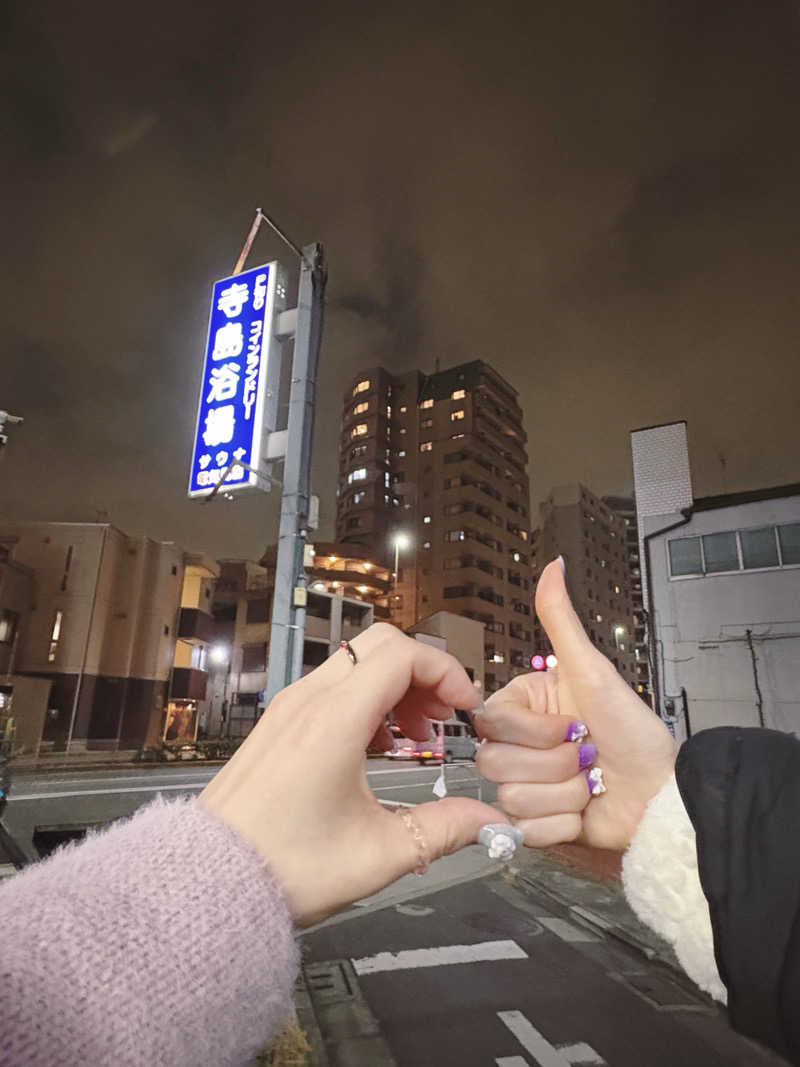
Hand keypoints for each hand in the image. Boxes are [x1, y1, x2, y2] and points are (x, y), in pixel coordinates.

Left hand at [198, 623, 504, 925]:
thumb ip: (445, 829)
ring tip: (414, 734)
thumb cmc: (284, 867)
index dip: (445, 671)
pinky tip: (376, 745)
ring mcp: (288, 708)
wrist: (209, 882)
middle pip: (379, 645)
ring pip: (354, 663)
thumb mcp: (380, 854)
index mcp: (335, 720)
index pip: (402, 655)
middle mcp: (308, 701)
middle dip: (422, 671)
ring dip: (394, 685)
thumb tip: (490, 823)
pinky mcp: (277, 724)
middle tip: (443, 715)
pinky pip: (331, 686)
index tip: (464, 708)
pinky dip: (365, 698)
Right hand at [476, 558, 676, 850]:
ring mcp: (524, 788)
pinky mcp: (535, 827)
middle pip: (494, 763)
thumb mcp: (593, 671)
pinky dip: (563, 823)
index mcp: (521, 709)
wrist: (663, 791)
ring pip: (512, 798)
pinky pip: (525, 832)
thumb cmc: (633, 731)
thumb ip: (561, 620)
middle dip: (554, 763)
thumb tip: (552, 566)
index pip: (491, 723)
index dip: (533, 732)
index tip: (570, 725)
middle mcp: (517, 748)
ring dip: (564, 793)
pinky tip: (583, 810)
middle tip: (587, 754)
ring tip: (590, 782)